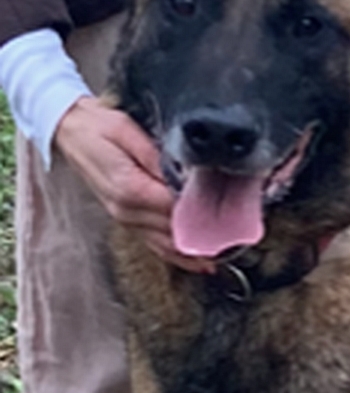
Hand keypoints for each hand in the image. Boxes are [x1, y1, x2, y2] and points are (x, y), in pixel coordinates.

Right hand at [53, 96, 213, 272]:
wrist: (70, 131)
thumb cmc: (99, 128)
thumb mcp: (127, 132)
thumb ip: (156, 157)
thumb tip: (183, 175)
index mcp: (129, 188)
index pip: (174, 209)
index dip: (201, 215)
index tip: (228, 218)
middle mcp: (126, 210)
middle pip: (174, 232)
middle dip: (205, 236)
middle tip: (237, 239)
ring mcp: (125, 219)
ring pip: (166, 246)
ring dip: (196, 253)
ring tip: (227, 255)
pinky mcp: (127, 222)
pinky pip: (155, 246)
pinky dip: (179, 256)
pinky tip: (202, 264)